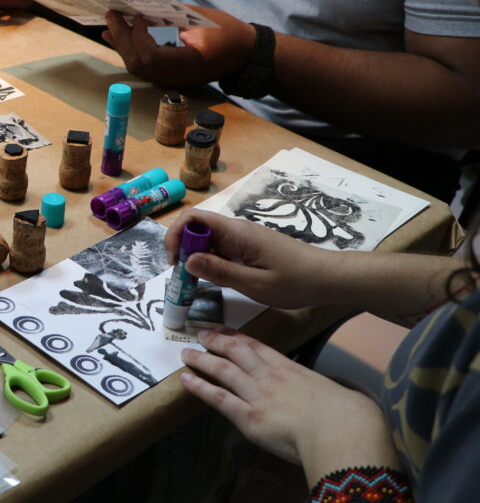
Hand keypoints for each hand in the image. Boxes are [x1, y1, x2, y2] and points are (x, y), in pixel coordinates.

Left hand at [102, 6, 254, 85]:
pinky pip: (144, 67)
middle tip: (111, 15)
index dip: (139, 37)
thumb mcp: (203, 20)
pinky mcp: (169, 75)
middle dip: (122, 38)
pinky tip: (119, 38)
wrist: (244, 53)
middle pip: (139, 63)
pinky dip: (130, 51)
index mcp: (188, 64)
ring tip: (110, 25)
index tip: (137, 17)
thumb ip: (172, 16)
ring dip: (122, 44)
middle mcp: (176, 76)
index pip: (152, 57)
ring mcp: (171, 79)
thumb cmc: (229, 34)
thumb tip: (143, 8)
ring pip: (138, 67)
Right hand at [163, 209, 334, 308]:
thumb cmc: (296, 281)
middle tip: (182, 280)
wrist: (328, 278)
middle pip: (195, 229)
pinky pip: (219, 249)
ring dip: (194, 258)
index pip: (193, 218)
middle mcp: (236, 229)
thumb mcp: (255, 284)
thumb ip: (220, 271)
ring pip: (205, 240)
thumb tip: (187, 261)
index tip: (174, 264)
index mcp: (236, 233)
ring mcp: (241, 238)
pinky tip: (212, 281)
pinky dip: (209, 262)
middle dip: (181, 251)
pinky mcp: (246, 247)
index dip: (175, 236)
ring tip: (193, 284)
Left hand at [180, 330, 387, 466]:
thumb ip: (326, 393)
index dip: (239, 338)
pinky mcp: (248, 416)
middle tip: (201, 334)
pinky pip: (217, 398)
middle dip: (217, 341)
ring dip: (202, 360)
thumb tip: (334, 400)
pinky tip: (186, 380)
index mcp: (292, 370)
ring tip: (186, 353)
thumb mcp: (338, 394)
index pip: (259, 348)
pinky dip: (199, 387)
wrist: (342, 430)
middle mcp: (270, 376)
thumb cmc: (350, 416)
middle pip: (237, 351)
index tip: (226, 332)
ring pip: (222, 370)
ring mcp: (257, 394)